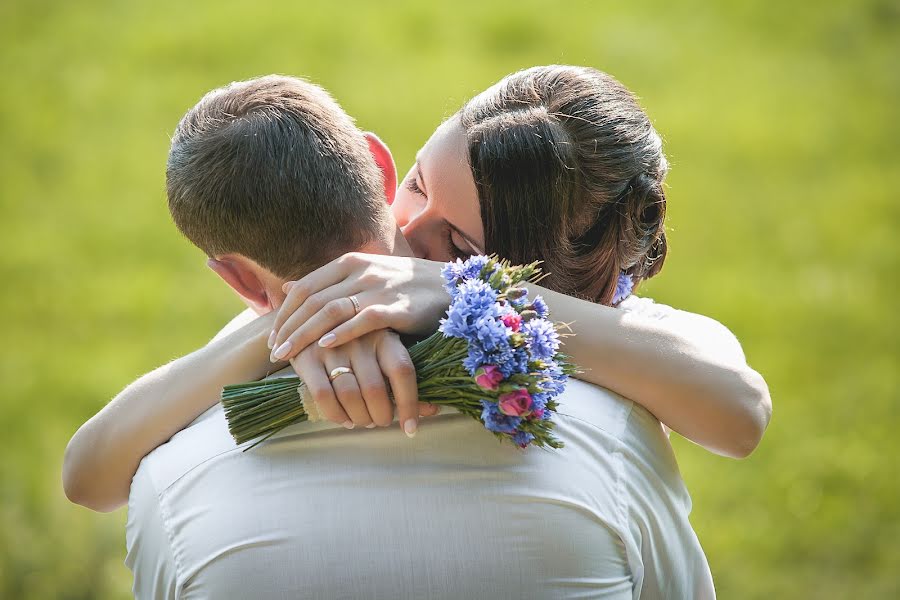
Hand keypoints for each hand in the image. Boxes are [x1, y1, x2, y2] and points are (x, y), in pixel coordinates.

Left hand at [269, 252, 449, 361]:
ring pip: (330, 310)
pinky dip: (341, 333)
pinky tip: (325, 347)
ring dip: (304, 334)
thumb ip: (328, 282)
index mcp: (350, 262)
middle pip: (312, 300)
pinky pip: (362, 320)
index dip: (285, 313)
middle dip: (289, 328)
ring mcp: (379, 288)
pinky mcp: (397, 307)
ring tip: (288, 356)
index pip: (305, 287)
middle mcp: (361, 271)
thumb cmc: (404, 286)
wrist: (452, 287)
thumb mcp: (364, 275)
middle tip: (274, 352)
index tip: (272, 336)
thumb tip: (288, 286)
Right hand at [289, 328, 438, 435]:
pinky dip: (336, 415)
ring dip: (360, 418)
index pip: (402, 371)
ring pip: (350, 395)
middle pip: (375, 389)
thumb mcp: (385, 352)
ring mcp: (332, 347)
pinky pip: (323, 396)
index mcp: (385, 335)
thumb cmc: (362, 344)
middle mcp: (359, 338)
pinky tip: (345, 419)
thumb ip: (405, 381)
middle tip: (381, 421)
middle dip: (381, 416)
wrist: (313, 318)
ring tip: (364, 421)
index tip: (411, 429)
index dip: (410, 404)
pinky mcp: (307, 357)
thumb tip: (433, 409)